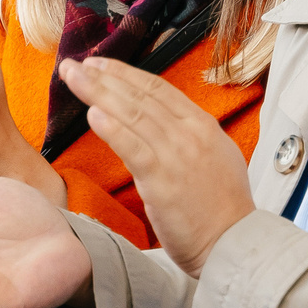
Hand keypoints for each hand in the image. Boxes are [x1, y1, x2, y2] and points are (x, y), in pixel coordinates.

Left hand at [58, 58, 254, 276]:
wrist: (234, 243)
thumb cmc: (222, 208)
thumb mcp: (216, 157)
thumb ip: (190, 136)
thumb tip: (165, 123)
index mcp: (202, 125)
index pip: (157, 88)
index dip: (124, 73)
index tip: (99, 65)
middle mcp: (190, 133)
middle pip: (139, 95)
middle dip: (102, 77)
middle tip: (73, 65)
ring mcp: (176, 155)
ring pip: (131, 114)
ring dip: (97, 93)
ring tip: (72, 79)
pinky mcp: (162, 180)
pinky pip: (133, 148)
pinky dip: (112, 129)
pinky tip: (92, 115)